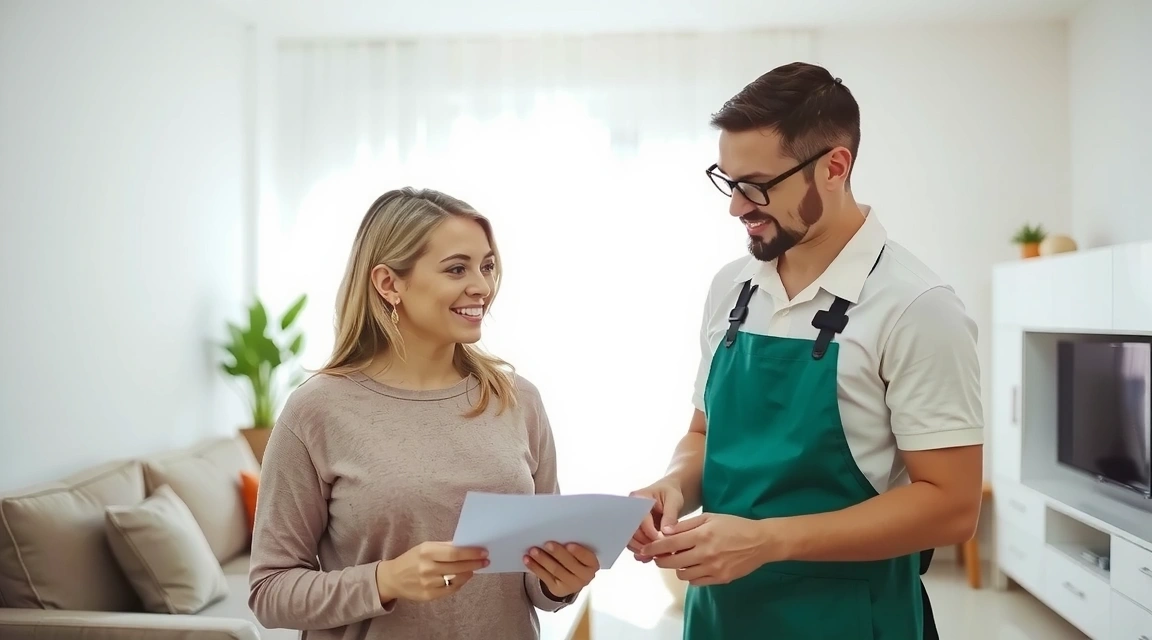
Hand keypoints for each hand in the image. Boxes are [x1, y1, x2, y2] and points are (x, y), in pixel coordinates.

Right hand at [375, 541, 488, 602]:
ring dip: (468, 573)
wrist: (392, 578)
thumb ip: (445, 546)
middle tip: (485, 561)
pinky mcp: (429, 596)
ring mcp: (428, 584)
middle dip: (475, 563)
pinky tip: (462, 577)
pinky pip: (451, 590)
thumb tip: (467, 544)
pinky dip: (460, 583)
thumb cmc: (412, 559)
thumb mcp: (425, 547)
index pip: (455, 553)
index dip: (472, 553)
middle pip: (458, 566)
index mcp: (427, 552)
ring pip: (457, 579)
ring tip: (473, 568)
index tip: (484, 552)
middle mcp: (427, 568)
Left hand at [524, 541, 599, 599]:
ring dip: (543, 559)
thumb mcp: (579, 553)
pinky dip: (535, 567)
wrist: (571, 578)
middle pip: (570, 564)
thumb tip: (556, 533)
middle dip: (558, 553)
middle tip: (547, 544)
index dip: (579, 552)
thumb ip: (572, 545)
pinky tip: (527, 560)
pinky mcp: (557, 589)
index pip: (587, 558)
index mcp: (592, 565)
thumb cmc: (575, 557)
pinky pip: (545, 577)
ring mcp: (571, 585)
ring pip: (555, 570)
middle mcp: (585, 577)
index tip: (569, 544)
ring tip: (533, 550)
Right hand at [626, 479, 684, 562]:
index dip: (650, 532)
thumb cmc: (671, 493)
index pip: (641, 519)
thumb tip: (666, 532)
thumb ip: (670, 516)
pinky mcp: (636, 529)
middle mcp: (631, 509)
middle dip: (644, 544)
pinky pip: (635, 542)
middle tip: (657, 553)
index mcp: (638, 498)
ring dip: (641, 549)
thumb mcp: (674, 500)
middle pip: (632, 531)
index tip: (661, 541)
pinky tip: (649, 558)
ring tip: (653, 557)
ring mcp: (632, 520)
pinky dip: (642, 550)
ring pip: (631, 539)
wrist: (670, 493)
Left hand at [641, 513, 779, 586]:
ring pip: (682, 574)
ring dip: (677, 567)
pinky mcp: (720, 579)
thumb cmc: (734, 525)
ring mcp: (713, 568)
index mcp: (702, 535)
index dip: (653, 547)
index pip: (669, 544)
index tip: (644, 549)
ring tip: (680, 559)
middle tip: (659, 556)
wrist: (760, 542)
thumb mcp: (709, 517)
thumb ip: (686, 525)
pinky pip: (696, 582)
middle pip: (672, 562)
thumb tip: (665, 531)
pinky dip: (691, 575)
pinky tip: (694, 566)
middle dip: (660, 560)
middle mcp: (706, 553)